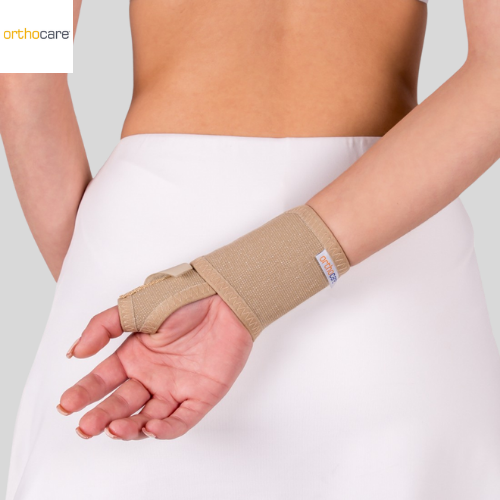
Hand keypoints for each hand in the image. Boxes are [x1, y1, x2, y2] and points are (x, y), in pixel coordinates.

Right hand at [57, 296, 252, 439]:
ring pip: (148, 418)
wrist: (224, 298)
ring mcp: (176, 388)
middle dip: (102, 417)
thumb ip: (103, 327)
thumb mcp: (136, 308)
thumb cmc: (182, 299)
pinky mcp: (201, 396)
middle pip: (122, 404)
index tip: (66, 405)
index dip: (83, 394)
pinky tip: (151, 427)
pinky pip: (182, 419)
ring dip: (130, 427)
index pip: (103, 381)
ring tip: (114, 428)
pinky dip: (167, 428)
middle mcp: (152, 376)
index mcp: (134, 357)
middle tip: (85, 427)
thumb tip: (74, 352)